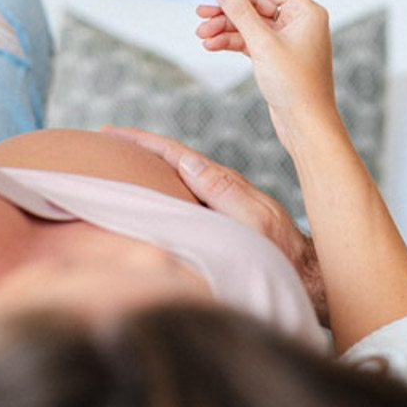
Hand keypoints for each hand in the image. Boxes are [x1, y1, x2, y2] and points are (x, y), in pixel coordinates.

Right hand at [103, 125, 328, 325]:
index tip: (110, 131)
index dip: (141, 141)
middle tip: (103, 141)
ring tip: (117, 164)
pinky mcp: (218, 221)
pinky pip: (181, 198)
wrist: (304, 275)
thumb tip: (189, 162)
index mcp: (222, 183)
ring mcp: (217, 205)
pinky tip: (149, 196)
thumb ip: (224, 191)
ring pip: (174, 178)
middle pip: (169, 161)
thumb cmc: (282, 254)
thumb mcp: (253, 219)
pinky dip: (159, 190)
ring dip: (145, 169)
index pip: (174, 154)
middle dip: (136, 149)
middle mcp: (218, 190)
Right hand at [194, 0, 336, 147]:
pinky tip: (212, 44)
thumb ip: (240, 12)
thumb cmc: (298, 87)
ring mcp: (286, 39)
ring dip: (225, 25)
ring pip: (250, 22)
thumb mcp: (263, 43)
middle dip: (227, 7)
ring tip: (203, 32)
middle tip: (202, 9)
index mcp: (305, 11)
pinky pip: (250, 39)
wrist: (305, 124)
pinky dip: (231, 41)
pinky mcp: (276, 55)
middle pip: (256, 1)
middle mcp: (298, 21)